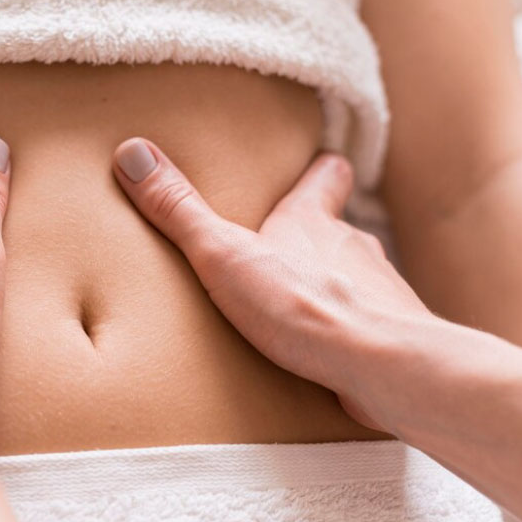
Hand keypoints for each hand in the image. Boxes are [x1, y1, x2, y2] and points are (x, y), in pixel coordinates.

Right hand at [112, 137, 433, 431]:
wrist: (383, 367)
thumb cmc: (305, 306)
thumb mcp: (224, 255)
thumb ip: (180, 211)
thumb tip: (133, 153)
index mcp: (312, 221)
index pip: (326, 176)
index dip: (321, 170)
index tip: (321, 161)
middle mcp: (352, 248)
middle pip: (336, 231)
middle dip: (314, 238)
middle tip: (286, 247)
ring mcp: (378, 294)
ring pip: (353, 282)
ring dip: (329, 291)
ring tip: (297, 311)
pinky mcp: (389, 339)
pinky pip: (364, 332)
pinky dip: (345, 338)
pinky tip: (322, 358)